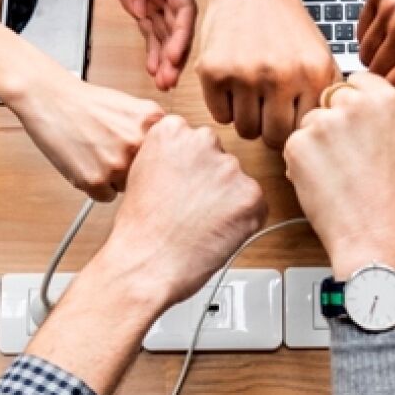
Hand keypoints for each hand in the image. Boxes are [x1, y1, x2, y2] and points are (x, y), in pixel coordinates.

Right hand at [9, 72, 163, 200]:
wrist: (51, 99)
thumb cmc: (88, 104)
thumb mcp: (134, 108)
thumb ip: (155, 132)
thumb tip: (174, 160)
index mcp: (153, 122)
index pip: (167, 158)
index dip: (153, 160)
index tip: (145, 160)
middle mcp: (138, 143)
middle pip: (149, 175)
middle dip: (134, 169)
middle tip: (112, 153)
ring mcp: (117, 164)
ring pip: (128, 188)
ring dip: (114, 179)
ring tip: (96, 154)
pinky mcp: (95, 180)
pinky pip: (106, 197)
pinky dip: (96, 187)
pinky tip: (86, 164)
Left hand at [82, 0, 194, 89]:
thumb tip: (140, 4)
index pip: (183, 6)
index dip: (181, 33)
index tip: (173, 55)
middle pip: (177, 26)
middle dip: (176, 54)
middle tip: (170, 80)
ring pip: (165, 33)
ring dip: (165, 59)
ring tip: (163, 84)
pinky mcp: (139, 3)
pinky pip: (150, 31)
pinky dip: (153, 51)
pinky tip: (154, 70)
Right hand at [100, 114, 267, 304]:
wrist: (146, 263)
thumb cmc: (140, 229)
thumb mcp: (142, 174)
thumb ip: (170, 157)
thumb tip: (192, 163)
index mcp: (172, 130)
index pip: (195, 140)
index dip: (189, 169)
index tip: (180, 186)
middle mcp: (203, 141)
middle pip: (219, 158)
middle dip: (211, 182)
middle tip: (191, 209)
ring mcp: (229, 168)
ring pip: (237, 183)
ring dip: (227, 202)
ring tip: (200, 225)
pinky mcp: (251, 195)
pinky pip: (255, 206)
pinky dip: (242, 222)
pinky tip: (215, 233)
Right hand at [196, 0, 337, 148]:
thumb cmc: (286, 24)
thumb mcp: (319, 55)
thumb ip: (324, 94)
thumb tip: (323, 135)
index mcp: (313, 74)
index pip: (304, 131)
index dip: (295, 128)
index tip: (289, 119)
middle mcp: (280, 76)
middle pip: (274, 137)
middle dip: (270, 128)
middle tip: (267, 110)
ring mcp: (244, 75)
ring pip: (245, 130)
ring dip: (247, 118)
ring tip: (251, 95)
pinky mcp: (214, 72)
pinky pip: (220, 116)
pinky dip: (225, 106)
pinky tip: (233, 85)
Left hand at [282, 72, 394, 276]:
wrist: (373, 232)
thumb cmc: (384, 195)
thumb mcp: (391, 139)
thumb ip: (368, 113)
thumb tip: (339, 101)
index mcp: (386, 98)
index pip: (354, 82)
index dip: (350, 107)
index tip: (356, 128)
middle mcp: (356, 103)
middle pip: (327, 100)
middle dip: (330, 124)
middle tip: (347, 158)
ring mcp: (325, 122)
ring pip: (307, 123)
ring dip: (313, 145)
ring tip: (338, 175)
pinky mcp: (299, 143)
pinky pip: (291, 145)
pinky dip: (300, 163)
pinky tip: (322, 182)